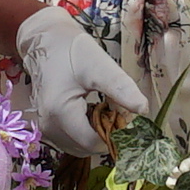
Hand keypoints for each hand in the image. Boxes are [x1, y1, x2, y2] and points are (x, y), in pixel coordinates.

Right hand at [10, 5, 149, 158]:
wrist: (46, 42)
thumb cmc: (72, 51)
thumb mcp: (100, 66)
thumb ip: (121, 88)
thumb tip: (143, 110)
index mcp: (60, 112)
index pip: (94, 142)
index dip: (114, 134)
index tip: (125, 114)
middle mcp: (49, 126)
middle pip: (87, 147)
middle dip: (106, 134)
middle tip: (115, 109)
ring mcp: (47, 129)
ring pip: (81, 147)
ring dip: (97, 134)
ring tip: (103, 108)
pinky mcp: (48, 127)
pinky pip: (73, 140)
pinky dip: (87, 132)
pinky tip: (92, 112)